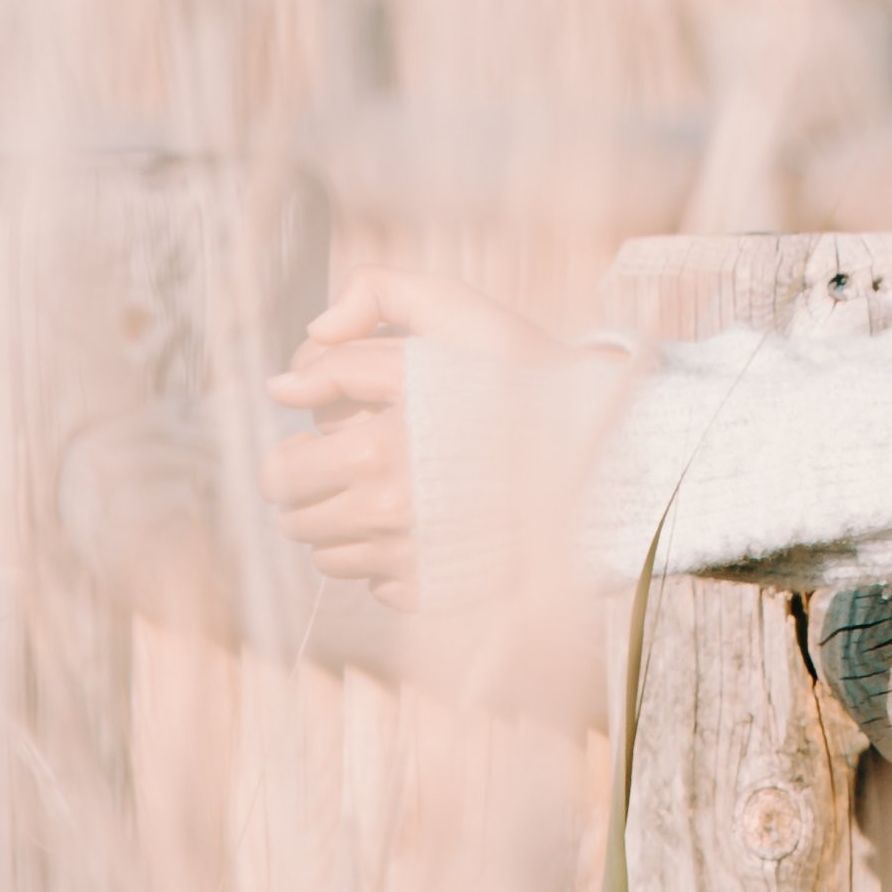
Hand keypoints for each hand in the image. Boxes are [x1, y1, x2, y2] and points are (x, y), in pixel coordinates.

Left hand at [262, 266, 558, 607]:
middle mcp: (391, 509)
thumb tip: (284, 379)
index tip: (317, 422)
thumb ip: (373, 303)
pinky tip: (418, 522)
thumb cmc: (527, 374)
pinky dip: (383, 558)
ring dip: (338, 522)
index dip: (295, 444)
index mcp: (380, 443)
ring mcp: (414, 556)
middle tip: (339, 458)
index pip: (285, 466)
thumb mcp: (458, 313)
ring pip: (327, 555)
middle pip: (297, 517)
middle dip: (306, 483)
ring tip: (379, 486)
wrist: (607, 445)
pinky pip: (376, 585)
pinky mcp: (439, 588)